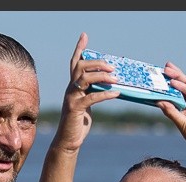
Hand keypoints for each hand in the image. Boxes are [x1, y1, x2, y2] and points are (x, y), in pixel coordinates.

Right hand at [52, 32, 120, 151]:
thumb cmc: (79, 123)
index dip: (79, 49)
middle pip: (80, 67)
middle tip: (112, 66)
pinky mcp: (75, 109)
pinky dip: (105, 94)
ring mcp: (71, 98)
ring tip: (115, 78)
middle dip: (96, 63)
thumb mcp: (87, 105)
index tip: (84, 36)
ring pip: (84, 79)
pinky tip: (116, 93)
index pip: (75, 63)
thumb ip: (93, 93)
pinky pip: (91, 98)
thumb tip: (110, 84)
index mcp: (73, 86)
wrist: (69, 141)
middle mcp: (70, 89)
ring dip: (101, 76)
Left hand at [157, 62, 185, 152]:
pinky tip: (175, 82)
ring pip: (185, 86)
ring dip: (176, 77)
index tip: (153, 81)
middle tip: (160, 69)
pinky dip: (183, 86)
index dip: (163, 89)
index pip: (170, 96)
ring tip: (167, 70)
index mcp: (181, 110)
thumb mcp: (181, 123)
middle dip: (170, 78)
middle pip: (178, 88)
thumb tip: (158, 101)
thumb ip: (171, 112)